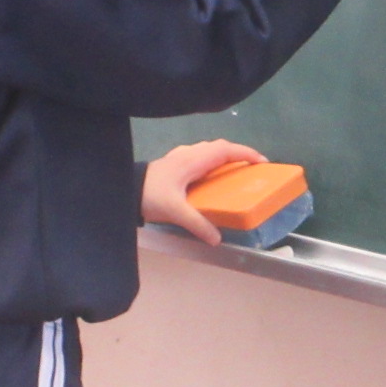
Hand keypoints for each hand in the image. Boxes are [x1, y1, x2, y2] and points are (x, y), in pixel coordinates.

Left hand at [141, 140, 266, 247]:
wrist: (123, 189)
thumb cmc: (150, 195)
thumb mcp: (175, 211)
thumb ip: (197, 224)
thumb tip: (217, 239)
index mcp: (193, 160)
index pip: (225, 150)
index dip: (246, 153)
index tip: (262, 162)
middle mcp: (188, 154)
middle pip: (219, 146)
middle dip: (238, 153)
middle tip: (251, 167)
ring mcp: (179, 156)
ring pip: (208, 150)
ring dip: (224, 156)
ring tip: (233, 171)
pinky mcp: (172, 163)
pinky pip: (198, 156)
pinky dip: (211, 161)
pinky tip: (208, 176)